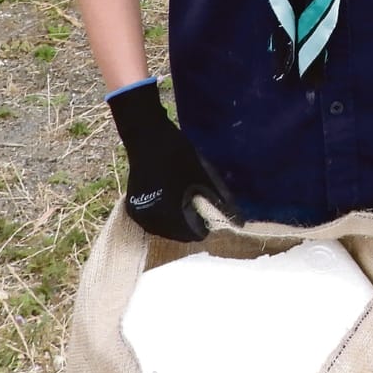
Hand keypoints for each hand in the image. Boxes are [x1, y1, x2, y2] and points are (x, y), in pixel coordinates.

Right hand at [105, 78, 238, 241]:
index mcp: (168, 216)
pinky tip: (171, 200)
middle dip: (190, 224)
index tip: (209, 210)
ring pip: (165, 229)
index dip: (204, 225)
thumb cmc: (177, 154)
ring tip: (185, 201)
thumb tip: (239, 219)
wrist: (147, 136)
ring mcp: (140, 215)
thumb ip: (218, 199)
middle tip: (198, 204)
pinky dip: (164, 215)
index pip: (193, 236)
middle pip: (178, 235)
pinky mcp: (133, 208)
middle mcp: (151, 222)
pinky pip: (154, 221)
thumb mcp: (202, 175)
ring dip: (177, 221)